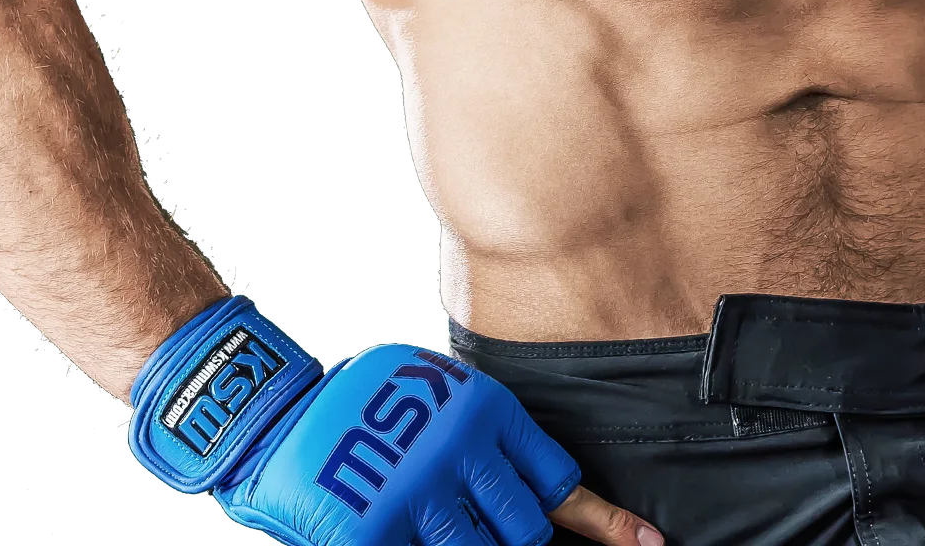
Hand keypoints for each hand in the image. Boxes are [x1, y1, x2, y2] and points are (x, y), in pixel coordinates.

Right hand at [215, 344, 660, 545]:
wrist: (279, 413)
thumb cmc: (366, 403)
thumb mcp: (439, 393)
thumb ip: (487, 438)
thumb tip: (544, 492)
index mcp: (482, 412)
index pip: (558, 477)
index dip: (602, 519)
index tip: (646, 543)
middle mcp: (459, 454)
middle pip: (527, 529)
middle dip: (526, 543)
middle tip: (516, 534)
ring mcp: (418, 497)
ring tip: (448, 518)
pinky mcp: (377, 534)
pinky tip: (426, 537)